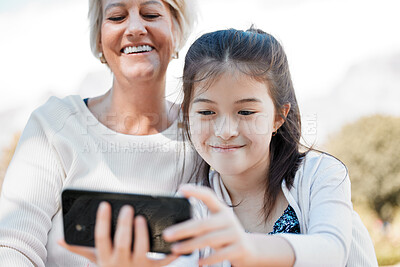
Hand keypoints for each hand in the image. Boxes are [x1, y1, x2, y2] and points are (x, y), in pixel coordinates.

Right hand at [59, 202, 177, 266]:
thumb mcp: (96, 261)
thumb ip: (80, 249)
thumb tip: (61, 239)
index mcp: (105, 259)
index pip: (100, 238)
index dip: (102, 221)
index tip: (105, 204)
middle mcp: (120, 263)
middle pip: (121, 243)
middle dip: (124, 226)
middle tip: (128, 208)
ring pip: (141, 250)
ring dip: (142, 234)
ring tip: (142, 219)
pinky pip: (162, 261)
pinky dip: (171, 253)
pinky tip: (174, 242)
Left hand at [162, 185, 257, 266]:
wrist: (250, 249)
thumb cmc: (225, 235)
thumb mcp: (217, 223)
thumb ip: (202, 221)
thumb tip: (175, 222)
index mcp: (222, 210)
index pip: (209, 196)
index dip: (196, 191)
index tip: (181, 190)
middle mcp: (229, 219)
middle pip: (203, 224)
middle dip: (183, 229)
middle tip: (167, 234)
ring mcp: (235, 234)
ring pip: (209, 240)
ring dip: (190, 245)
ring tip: (175, 249)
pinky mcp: (239, 248)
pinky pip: (221, 254)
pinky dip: (209, 258)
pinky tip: (198, 262)